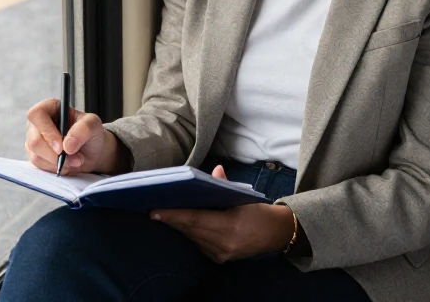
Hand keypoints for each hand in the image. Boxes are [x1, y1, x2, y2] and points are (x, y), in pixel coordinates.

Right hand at [25, 98, 119, 175]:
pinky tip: (67, 165)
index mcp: (49, 108)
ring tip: (75, 160)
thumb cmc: (91, 134)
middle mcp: (38, 124)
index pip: (36, 114)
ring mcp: (35, 141)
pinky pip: (39, 166)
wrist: (92, 152)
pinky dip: (55, 168)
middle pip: (34, 140)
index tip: (61, 147)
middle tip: (75, 157)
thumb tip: (67, 145)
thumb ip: (84, 129)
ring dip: (58, 163)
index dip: (47, 131)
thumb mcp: (94, 125)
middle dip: (55, 154)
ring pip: (36, 156)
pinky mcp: (36, 156)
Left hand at [150, 165, 295, 262]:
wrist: (275, 234)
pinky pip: (198, 243)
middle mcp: (224, 243)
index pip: (196, 220)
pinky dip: (190, 232)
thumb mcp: (244, 196)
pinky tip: (182, 223)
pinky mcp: (219, 259)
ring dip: (179, 226)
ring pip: (192, 237)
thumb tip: (214, 171)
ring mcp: (221, 254)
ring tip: (164, 213)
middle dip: (172, 219)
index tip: (155, 211)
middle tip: (154, 208)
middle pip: (190, 229)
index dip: (174, 216)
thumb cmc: (258, 212)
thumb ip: (226, 185)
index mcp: (231, 226)